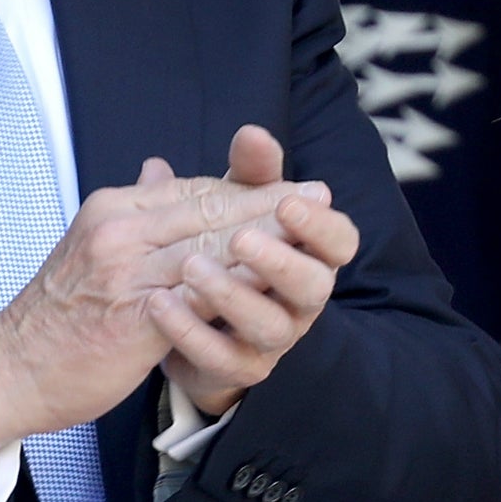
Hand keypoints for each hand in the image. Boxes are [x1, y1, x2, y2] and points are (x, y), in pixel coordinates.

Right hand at [0, 154, 319, 446]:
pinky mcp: (138, 317)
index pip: (193, 188)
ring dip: (267, 241)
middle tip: (317, 197)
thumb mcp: (95, 244)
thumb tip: (162, 169)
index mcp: (113, 207)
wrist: (12, 369)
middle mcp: (119, 230)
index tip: (291, 185)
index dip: (247, 188)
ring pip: (213, 248)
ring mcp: (128, 272)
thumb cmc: (61, 311)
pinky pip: (203, 298)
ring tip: (310, 237)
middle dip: (269, 204)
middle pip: (210, 210)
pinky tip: (277, 288)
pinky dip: (243, 289)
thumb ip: (138, 208)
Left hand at [147, 126, 360, 416]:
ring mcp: (272, 339)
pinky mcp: (237, 368)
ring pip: (268, 325)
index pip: (340, 241)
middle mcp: (301, 300)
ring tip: (191, 267)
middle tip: (241, 238)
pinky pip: (221, 357)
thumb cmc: (225, 253)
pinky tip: (160, 302)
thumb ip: (248, 174)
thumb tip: (252, 133)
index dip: (320, 224)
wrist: (193, 326)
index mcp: (310, 255)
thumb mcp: (236, 209)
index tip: (287, 201)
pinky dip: (191, 331)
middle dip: (279, 260)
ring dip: (231, 295)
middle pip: (312, 286)